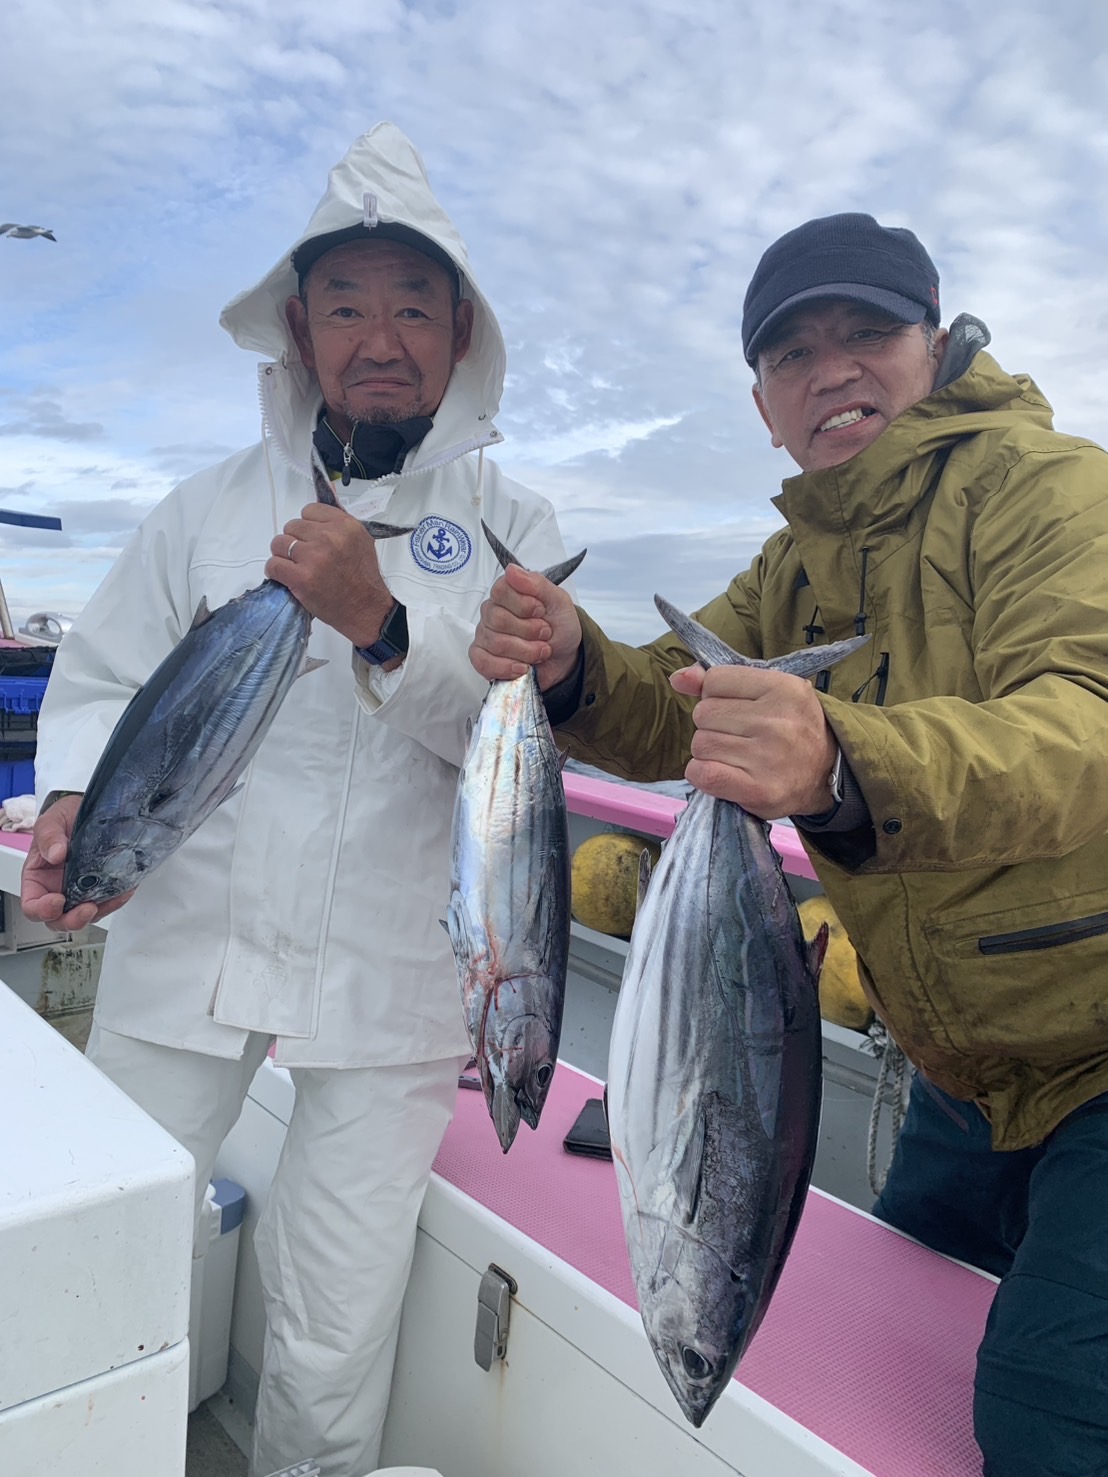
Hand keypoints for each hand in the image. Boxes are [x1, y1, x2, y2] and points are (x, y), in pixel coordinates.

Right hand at [21, 794, 136, 930]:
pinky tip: (123, 890)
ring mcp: (80, 891)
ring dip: (99, 911)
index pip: (33, 906)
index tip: (57, 900)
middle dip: (73, 920)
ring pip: (87, 915)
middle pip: (60, 919)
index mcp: (38, 879)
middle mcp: (57, 889)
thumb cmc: (64, 818)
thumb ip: (49, 836)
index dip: (43, 910)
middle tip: (87, 908)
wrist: (91, 810)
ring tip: (112, 896)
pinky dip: (116, 900)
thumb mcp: (51, 822)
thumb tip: (56, 854)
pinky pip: (108, 902)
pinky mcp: (101, 888)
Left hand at [266, 503, 394, 648]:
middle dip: (295, 542)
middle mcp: (329, 537)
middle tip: (306, 558)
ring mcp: (314, 557)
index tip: (314, 540)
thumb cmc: (363, 577)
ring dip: (283, 556)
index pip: (309, 511)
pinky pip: (273, 565)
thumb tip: (330, 490)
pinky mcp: (301, 578)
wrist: (366, 610)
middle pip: (291, 527)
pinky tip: (287, 578)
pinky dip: (275, 572)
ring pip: (279, 544)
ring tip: (296, 568)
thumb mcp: (361, 540)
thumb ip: (340, 518)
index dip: (308, 527)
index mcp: (345, 525)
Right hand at [469, 563, 581, 689]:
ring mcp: (485, 635)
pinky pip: (483, 663)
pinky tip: (522, 667)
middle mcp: (492, 612)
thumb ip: (537, 584)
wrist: (565, 656)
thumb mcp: (559, 601)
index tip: (541, 611)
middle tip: (545, 633)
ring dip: (526, 651)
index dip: (524, 604)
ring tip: (541, 651)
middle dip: (529, 631)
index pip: (500, 591)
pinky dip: (507, 667)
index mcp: (507, 593)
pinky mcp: (482, 658)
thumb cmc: (559, 626)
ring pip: (496, 643)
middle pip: (498, 620)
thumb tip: (511, 570)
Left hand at [670, 663, 837, 818]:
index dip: (716, 695)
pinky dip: (702, 773)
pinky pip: (701, 773)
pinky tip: (719, 772)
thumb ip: (720, 681)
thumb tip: (679, 678)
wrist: (826, 772)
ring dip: (708, 751)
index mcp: (783, 688)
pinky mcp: (757, 790)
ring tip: (734, 755)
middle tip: (736, 735)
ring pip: (700, 744)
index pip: (715, 680)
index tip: (735, 707)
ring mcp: (768, 757)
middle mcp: (777, 721)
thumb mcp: (768, 691)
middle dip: (711, 724)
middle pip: (704, 713)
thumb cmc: (790, 726)